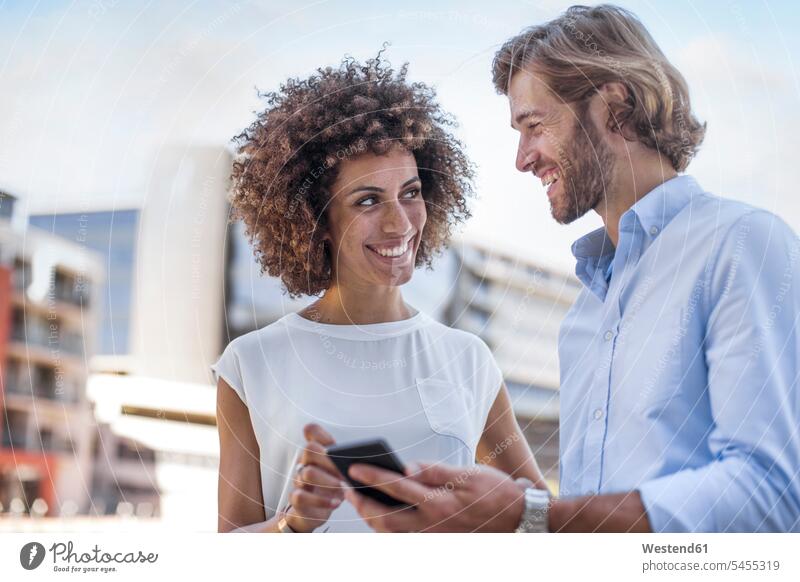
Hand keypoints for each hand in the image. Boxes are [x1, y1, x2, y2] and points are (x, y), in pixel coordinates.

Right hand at [283, 424, 345, 532]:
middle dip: (330, 459)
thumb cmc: (331, 487)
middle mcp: (304, 462)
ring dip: (328, 480)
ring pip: (307, 473)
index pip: (311, 431)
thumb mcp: (340, 472)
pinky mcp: (296, 499)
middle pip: (309, 449)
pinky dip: (321, 501)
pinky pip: (302, 496)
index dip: (320, 432)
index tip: (333, 444)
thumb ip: (349, 463)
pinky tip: (335, 503)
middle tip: (345, 471)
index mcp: (316, 451)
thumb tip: (368, 460)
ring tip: (343, 487)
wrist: (313, 511)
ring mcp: (299, 480)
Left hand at [344, 462, 527, 531]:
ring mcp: (432, 536)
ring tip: (357, 499)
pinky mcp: (434, 540)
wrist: (517, 519)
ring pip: (390, 531)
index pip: (397, 488)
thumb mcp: (468, 474)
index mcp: (439, 503)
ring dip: (370, 517)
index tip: (353, 468)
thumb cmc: (494, 492)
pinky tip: (379, 512)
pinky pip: (402, 536)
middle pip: (385, 518)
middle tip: (346, 488)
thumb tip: (407, 465)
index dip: (372, 477)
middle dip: (362, 503)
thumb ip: (435, 471)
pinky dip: (385, 526)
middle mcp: (432, 524)